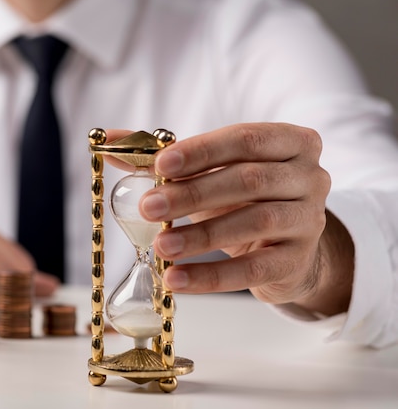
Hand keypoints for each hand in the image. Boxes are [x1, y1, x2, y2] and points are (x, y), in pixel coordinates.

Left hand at [137, 123, 352, 315]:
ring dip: (201, 236)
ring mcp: (309, 220)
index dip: (201, 151)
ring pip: (254, 223)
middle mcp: (309, 176)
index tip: (160, 165)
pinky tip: (177, 279)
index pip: (244, 138)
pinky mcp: (298, 261)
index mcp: (290, 142)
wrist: (285, 244)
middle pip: (248, 180)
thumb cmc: (241, 197)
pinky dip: (211, 276)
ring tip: (160, 246)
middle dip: (193, 194)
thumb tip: (109, 143)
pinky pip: (253, 270)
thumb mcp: (211, 171)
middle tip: (149, 207)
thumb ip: (163, 156)